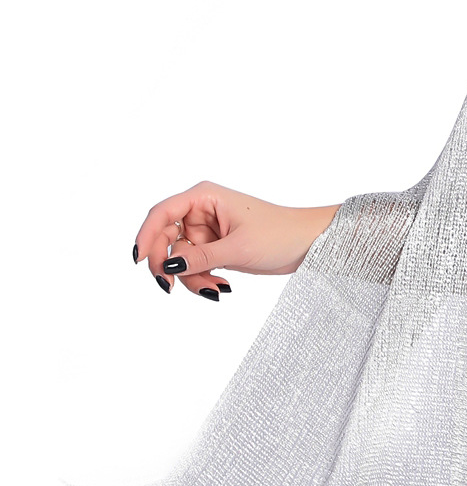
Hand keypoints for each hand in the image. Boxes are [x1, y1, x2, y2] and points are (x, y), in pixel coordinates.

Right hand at [132, 181, 340, 298]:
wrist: (308, 244)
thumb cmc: (280, 234)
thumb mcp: (238, 248)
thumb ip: (200, 258)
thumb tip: (167, 266)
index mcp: (204, 197)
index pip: (162, 213)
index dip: (145, 235)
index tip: (138, 261)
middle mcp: (201, 210)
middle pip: (164, 238)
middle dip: (168, 265)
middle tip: (169, 287)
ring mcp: (206, 230)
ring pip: (179, 258)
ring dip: (191, 278)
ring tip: (217, 288)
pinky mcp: (214, 248)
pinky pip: (194, 266)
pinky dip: (202, 279)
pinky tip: (223, 287)